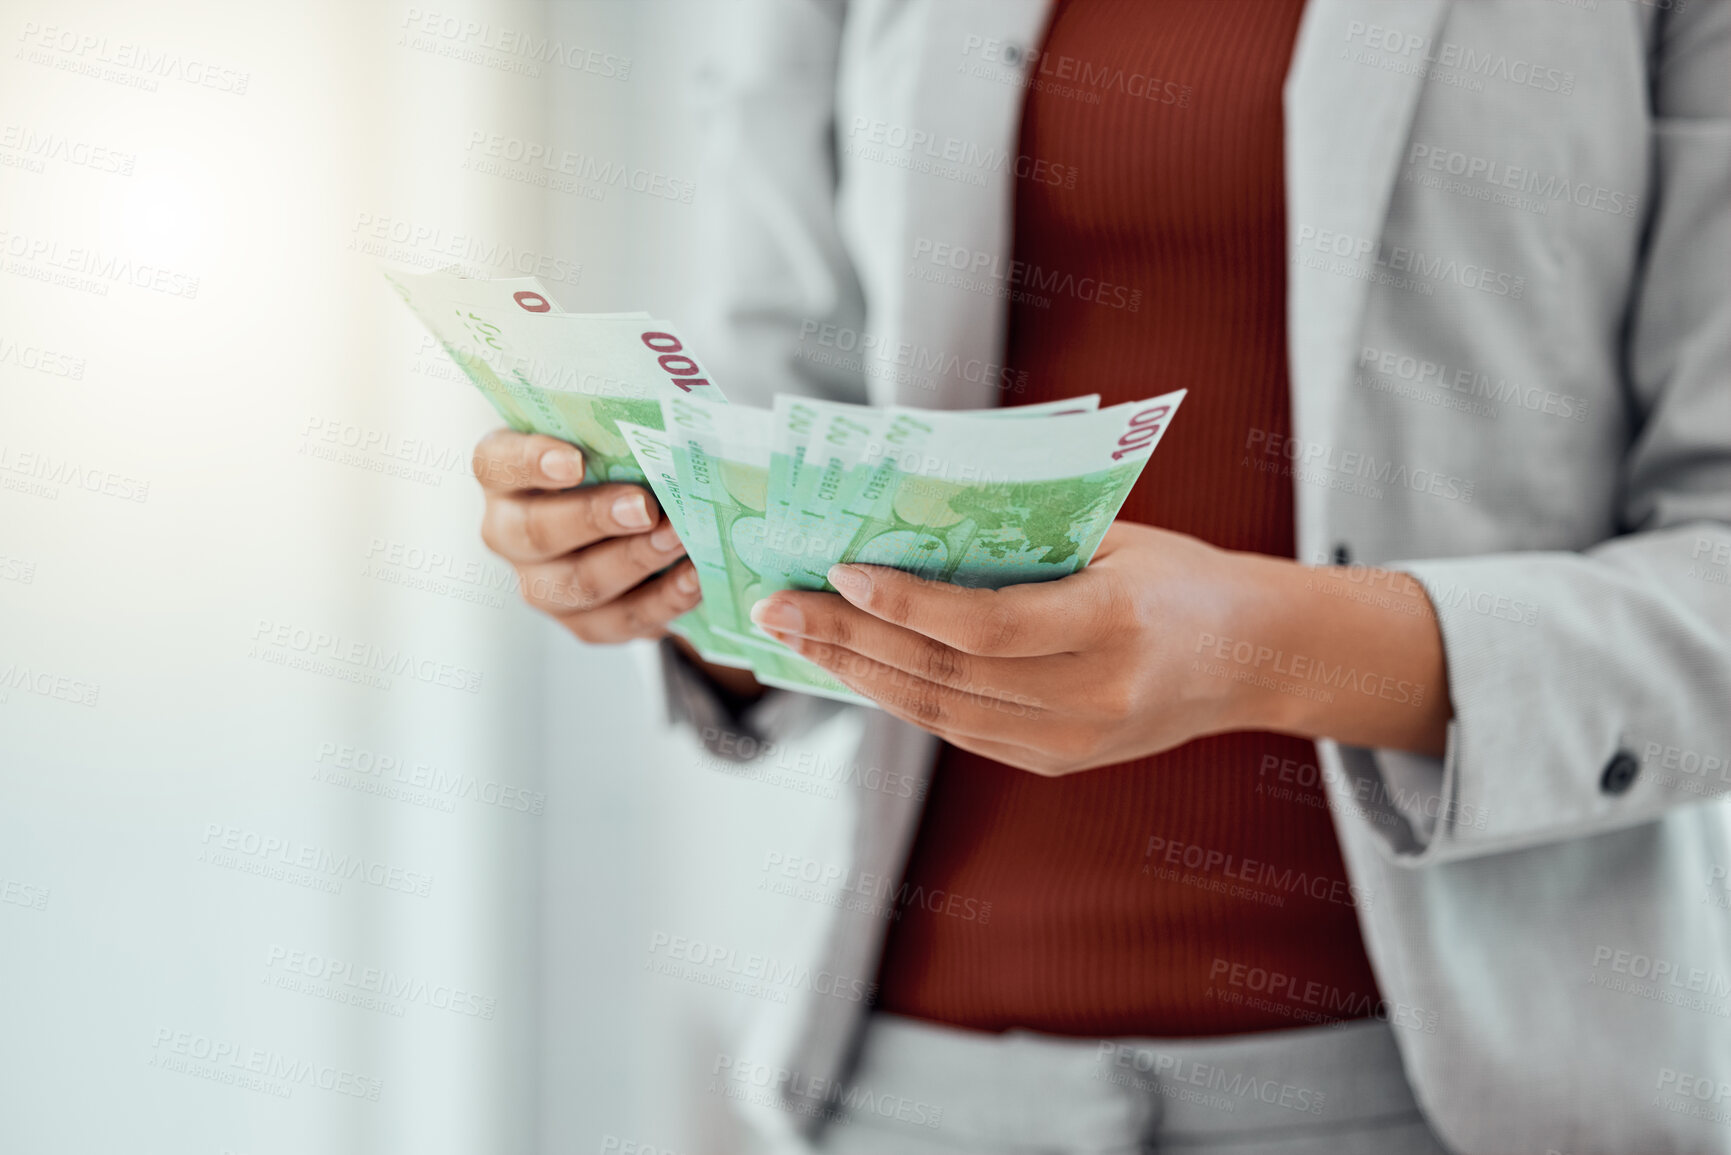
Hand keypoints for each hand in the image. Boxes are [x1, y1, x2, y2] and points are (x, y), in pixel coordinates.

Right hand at [472, 429, 699, 642]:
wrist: (643, 522)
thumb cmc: (618, 461)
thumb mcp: (613, 438)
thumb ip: (624, 433)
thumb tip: (669, 427)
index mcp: (505, 475)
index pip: (497, 463)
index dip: (530, 462)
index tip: (574, 461)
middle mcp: (511, 532)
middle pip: (537, 532)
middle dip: (594, 519)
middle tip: (644, 507)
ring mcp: (542, 583)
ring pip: (576, 584)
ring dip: (634, 561)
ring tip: (680, 539)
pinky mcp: (583, 621)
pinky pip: (618, 620)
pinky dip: (662, 601)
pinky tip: (694, 580)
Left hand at [748, 521, 1449, 774]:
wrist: (1253, 658)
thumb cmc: (1180, 576)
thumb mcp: (1114, 540)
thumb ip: (1021, 546)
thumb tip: (907, 530)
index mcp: (1114, 627)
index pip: (989, 626)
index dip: (908, 606)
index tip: (839, 571)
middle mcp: (1092, 698)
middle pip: (946, 676)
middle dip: (848, 641)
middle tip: (775, 607)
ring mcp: (1073, 742)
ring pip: (940, 712)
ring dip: (856, 675)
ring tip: (792, 637)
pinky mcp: (1057, 762)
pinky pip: (959, 728)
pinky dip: (898, 695)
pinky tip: (851, 665)